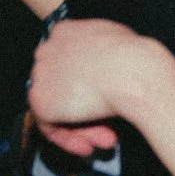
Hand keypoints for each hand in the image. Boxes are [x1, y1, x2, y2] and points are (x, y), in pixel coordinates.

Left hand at [29, 18, 169, 155]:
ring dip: (83, 128)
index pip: (69, 65)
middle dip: (87, 113)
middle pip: (63, 89)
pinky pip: (51, 127)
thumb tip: (104, 66)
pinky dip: (70, 139)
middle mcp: (47, 50)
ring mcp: (41, 75)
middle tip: (107, 128)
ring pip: (58, 109)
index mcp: (65, 32)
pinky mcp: (40, 100)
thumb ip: (101, 52)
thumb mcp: (117, 41)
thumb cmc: (134, 58)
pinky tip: (89, 144)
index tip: (104, 101)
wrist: (131, 72)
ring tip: (105, 138)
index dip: (88, 88)